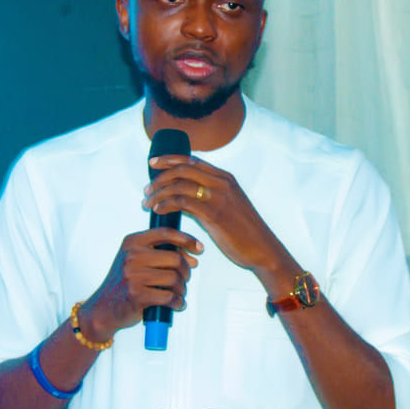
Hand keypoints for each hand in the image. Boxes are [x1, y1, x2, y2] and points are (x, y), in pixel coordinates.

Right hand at [80, 228, 202, 340]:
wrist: (103, 309)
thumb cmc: (124, 283)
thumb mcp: (134, 260)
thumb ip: (158, 253)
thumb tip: (191, 256)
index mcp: (132, 242)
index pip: (166, 233)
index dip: (187, 239)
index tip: (199, 248)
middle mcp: (132, 256)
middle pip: (175, 258)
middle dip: (186, 271)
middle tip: (185, 279)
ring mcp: (133, 275)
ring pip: (174, 279)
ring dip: (182, 289)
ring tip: (179, 293)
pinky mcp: (137, 295)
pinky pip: (169, 297)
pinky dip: (177, 302)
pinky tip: (177, 304)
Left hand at [143, 155, 288, 284]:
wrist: (263, 249)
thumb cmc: (244, 231)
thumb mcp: (228, 205)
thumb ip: (208, 196)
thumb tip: (183, 197)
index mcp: (225, 177)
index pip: (191, 160)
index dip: (169, 159)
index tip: (152, 163)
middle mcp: (222, 182)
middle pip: (182, 169)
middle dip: (159, 177)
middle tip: (146, 189)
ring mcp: (218, 197)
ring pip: (179, 185)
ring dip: (159, 193)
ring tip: (148, 203)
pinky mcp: (214, 214)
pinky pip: (183, 203)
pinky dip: (166, 205)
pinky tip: (159, 210)